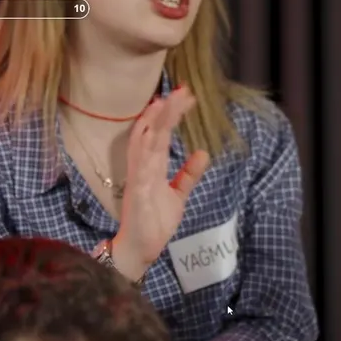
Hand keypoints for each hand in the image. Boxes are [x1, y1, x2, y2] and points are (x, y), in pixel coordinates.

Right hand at [112, 87, 210, 277]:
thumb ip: (188, 175)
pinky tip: (155, 136)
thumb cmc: (154, 222)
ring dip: (156, 123)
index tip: (184, 97)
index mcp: (151, 167)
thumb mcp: (177, 195)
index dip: (169, 115)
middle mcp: (142, 168)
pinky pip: (141, 169)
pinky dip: (147, 152)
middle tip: (182, 91)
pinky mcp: (138, 193)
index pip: (159, 134)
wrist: (140, 249)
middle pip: (151, 132)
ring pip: (145, 143)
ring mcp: (138, 179)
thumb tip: (203, 153)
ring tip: (167, 103)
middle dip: (165, 111)